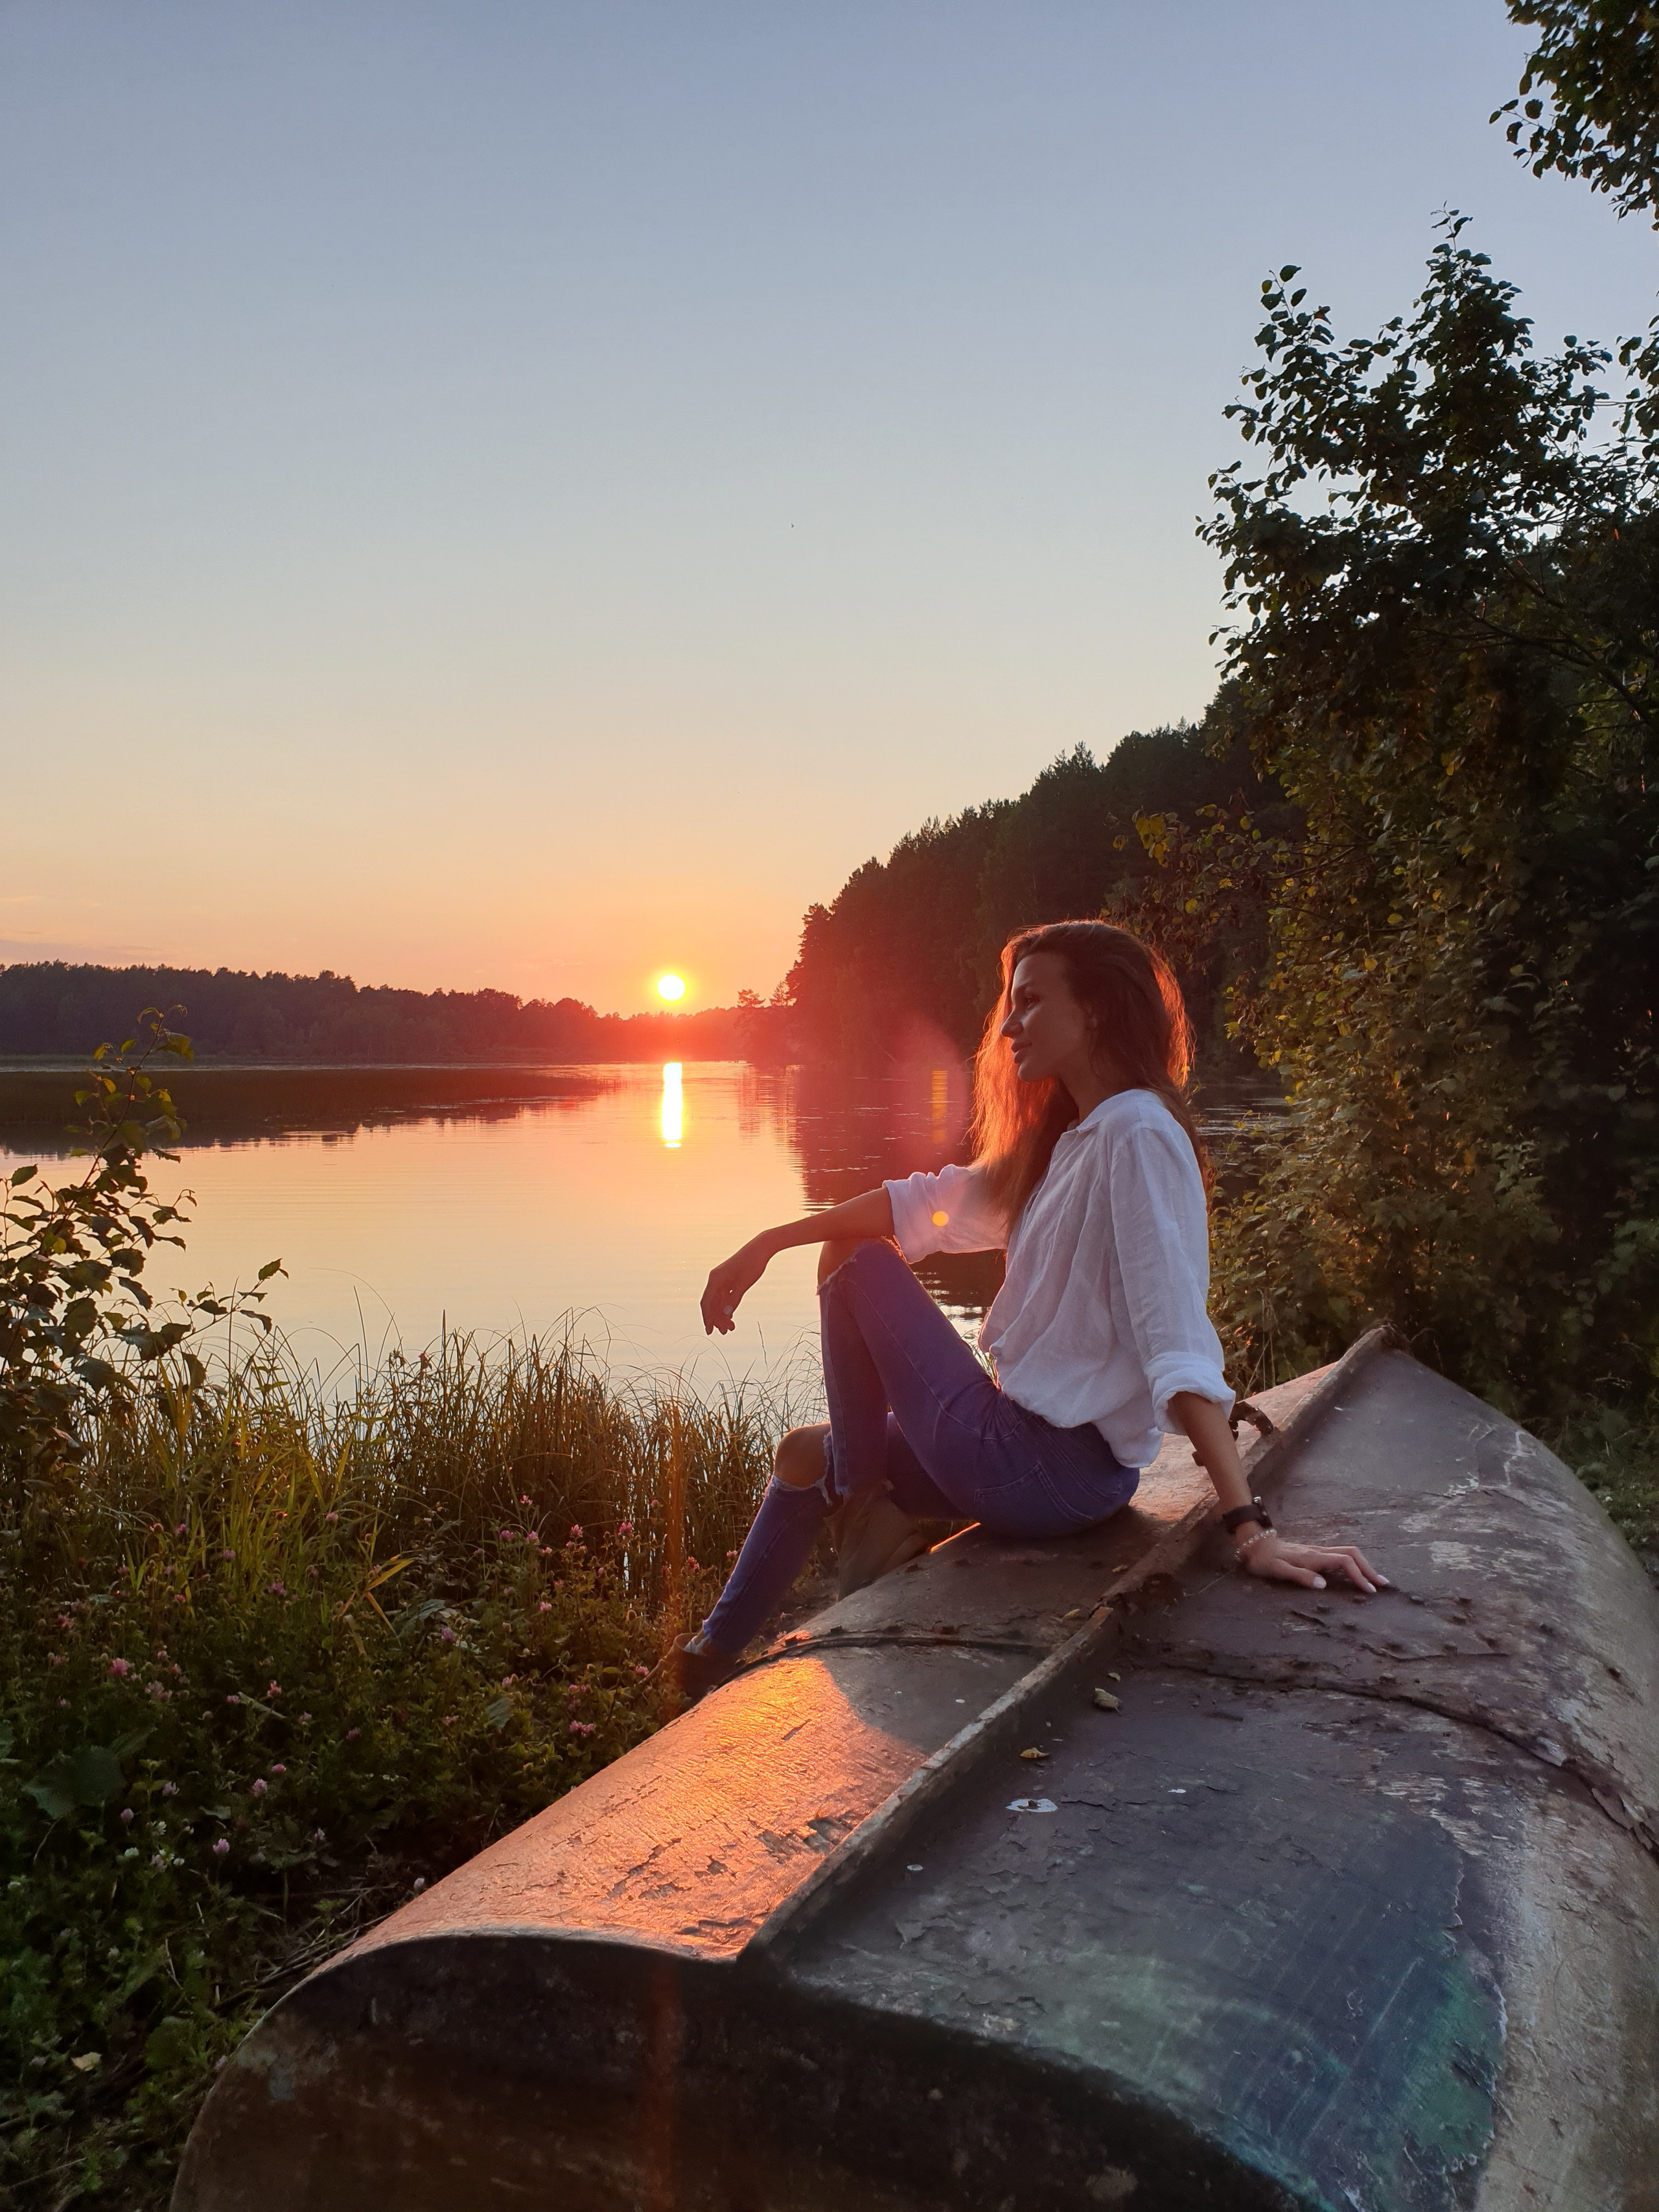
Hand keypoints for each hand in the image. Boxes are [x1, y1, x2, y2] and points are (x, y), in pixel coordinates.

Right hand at [700, 1240, 771, 1334]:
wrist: (761, 1248)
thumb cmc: (752, 1264)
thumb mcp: (744, 1284)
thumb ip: (734, 1300)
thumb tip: (726, 1314)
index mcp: (715, 1278)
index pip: (707, 1302)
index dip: (707, 1317)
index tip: (710, 1330)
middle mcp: (716, 1279)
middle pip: (712, 1303)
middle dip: (717, 1319)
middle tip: (725, 1332)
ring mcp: (722, 1279)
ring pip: (718, 1301)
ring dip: (723, 1315)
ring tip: (730, 1328)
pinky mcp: (729, 1280)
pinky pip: (724, 1297)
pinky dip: (727, 1307)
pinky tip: (731, 1317)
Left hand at [1238, 1531, 1385, 1595]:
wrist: (1255, 1544)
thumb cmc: (1264, 1560)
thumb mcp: (1278, 1570)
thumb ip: (1299, 1576)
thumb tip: (1323, 1585)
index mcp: (1313, 1557)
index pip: (1344, 1562)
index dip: (1359, 1575)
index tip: (1369, 1591)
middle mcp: (1319, 1552)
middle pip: (1352, 1554)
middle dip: (1369, 1568)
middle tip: (1383, 1585)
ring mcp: (1318, 1551)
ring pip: (1348, 1553)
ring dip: (1364, 1565)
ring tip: (1375, 1580)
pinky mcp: (1316, 1554)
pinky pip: (1341, 1556)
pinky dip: (1354, 1564)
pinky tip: (1357, 1574)